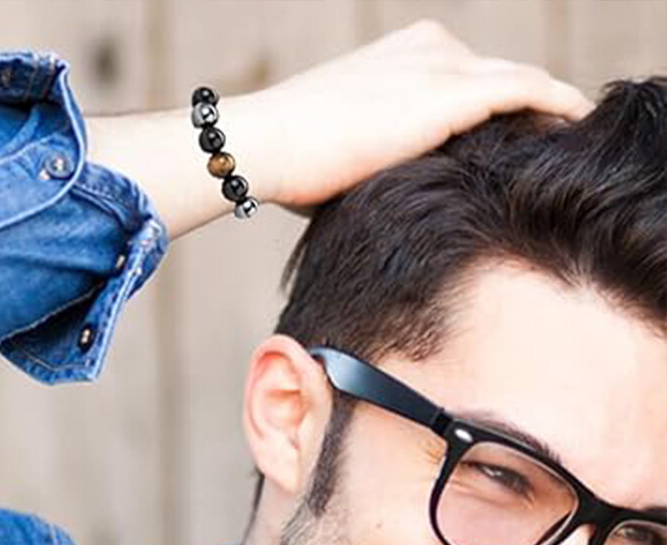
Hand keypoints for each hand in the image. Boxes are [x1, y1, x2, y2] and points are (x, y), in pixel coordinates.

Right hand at [241, 20, 592, 209]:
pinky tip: (578, 125)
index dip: (492, 108)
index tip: (510, 140)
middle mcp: (428, 47)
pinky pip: (527, 91)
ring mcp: (441, 65)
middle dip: (526, 108)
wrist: (266, 143)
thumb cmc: (290, 161)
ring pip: (519, 81)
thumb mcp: (345, 149)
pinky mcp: (450, 92)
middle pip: (496, 77)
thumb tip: (389, 196)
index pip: (465, 78)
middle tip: (552, 144)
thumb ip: (381, 154)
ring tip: (574, 139)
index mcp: (401, 55)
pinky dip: (557, 105)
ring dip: (549, 107)